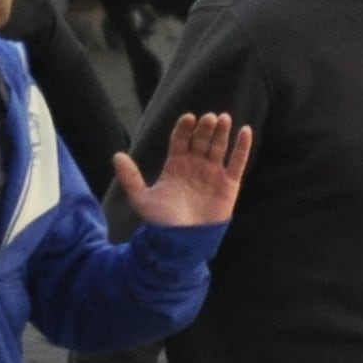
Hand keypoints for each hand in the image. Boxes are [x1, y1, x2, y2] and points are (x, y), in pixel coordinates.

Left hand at [117, 114, 251, 228]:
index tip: (188, 118)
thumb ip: (130, 177)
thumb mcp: (142, 199)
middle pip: (201, 140)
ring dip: (222, 132)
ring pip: (219, 147)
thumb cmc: (162, 223)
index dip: (185, 128)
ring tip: (223, 118)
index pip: (181, 140)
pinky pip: (237, 162)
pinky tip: (245, 130)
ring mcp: (213, 174)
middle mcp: (195, 166)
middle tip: (208, 118)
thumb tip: (116, 155)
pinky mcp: (229, 185)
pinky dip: (242, 147)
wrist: (182, 243)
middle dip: (205, 128)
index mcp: (175, 166)